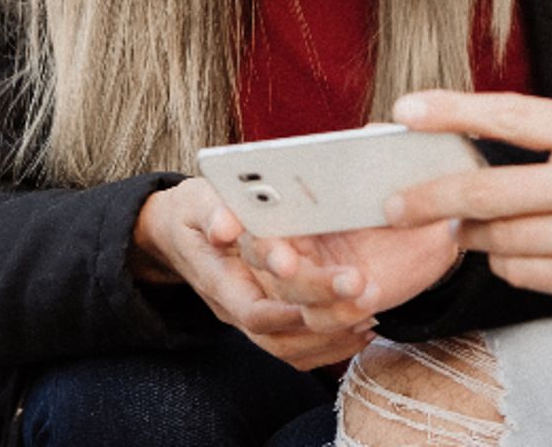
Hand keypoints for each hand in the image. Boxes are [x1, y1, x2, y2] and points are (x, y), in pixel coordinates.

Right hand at [133, 177, 375, 368]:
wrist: (178, 234)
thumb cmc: (196, 211)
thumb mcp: (198, 201)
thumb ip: (212, 212)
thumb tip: (225, 227)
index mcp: (219, 280)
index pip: (255, 308)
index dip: (294, 304)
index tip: (339, 283)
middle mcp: (235, 306)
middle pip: (279, 333)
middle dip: (327, 318)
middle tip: (369, 294)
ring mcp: (250, 315)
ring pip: (289, 348)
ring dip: (332, 338)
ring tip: (372, 315)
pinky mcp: (265, 317)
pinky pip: (294, 349)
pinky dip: (328, 346)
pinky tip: (361, 330)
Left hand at [384, 91, 551, 330]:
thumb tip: (500, 152)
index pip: (512, 116)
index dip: (453, 110)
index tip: (409, 109)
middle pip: (487, 189)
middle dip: (430, 197)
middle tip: (395, 200)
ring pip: (499, 239)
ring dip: (474, 233)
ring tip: (467, 225)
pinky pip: (524, 276)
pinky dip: (509, 266)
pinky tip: (516, 255)